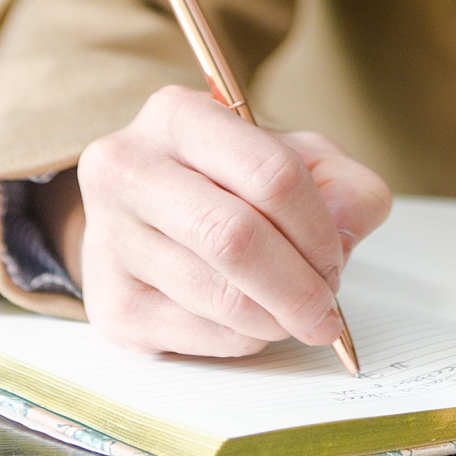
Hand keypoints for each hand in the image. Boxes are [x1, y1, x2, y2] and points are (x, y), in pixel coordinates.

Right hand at [60, 85, 391, 355]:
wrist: (148, 219)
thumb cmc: (228, 183)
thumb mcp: (295, 159)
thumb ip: (342, 183)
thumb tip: (346, 225)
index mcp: (176, 116)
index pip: (270, 174)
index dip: (318, 228)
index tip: (335, 256)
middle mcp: (126, 169)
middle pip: (234, 239)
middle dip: (299, 287)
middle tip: (325, 311)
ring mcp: (109, 238)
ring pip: (220, 297)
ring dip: (277, 318)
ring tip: (289, 309)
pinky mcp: (110, 304)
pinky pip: (202, 337)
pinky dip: (245, 339)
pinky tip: (248, 319)